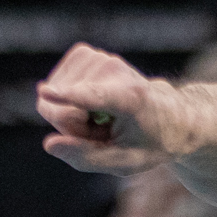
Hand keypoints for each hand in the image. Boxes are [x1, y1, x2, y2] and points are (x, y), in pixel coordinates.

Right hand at [36, 43, 186, 176]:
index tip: (45, 93)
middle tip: (105, 131)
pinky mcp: (83, 52)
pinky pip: (54, 87)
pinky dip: (68, 99)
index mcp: (132, 98)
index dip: (68, 96)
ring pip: (53, 98)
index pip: (94, 96)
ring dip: (73, 115)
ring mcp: (98, 57)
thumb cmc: (149, 142)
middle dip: (74, 129)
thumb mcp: (127, 163)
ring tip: (103, 117)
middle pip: (62, 111)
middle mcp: (114, 70)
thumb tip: (49, 144)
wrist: (170, 114)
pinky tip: (93, 103)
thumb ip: (87, 157)